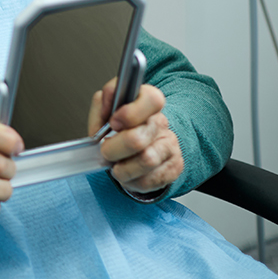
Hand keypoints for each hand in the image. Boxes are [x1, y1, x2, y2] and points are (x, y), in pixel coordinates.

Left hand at [89, 78, 183, 194]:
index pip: (151, 99)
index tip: (113, 123)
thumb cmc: (117, 130)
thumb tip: (109, 97)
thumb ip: (103, 102)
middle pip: (138, 138)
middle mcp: (161, 123)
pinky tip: (128, 174)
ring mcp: (171, 145)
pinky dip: (132, 181)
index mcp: (147, 103)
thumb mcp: (104, 112)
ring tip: (116, 165)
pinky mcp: (174, 167)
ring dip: (123, 169)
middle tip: (106, 151)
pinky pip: (150, 180)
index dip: (129, 113)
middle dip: (113, 149)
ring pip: (146, 161)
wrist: (135, 150)